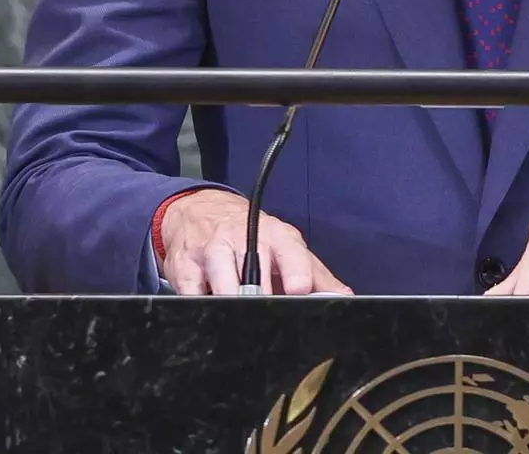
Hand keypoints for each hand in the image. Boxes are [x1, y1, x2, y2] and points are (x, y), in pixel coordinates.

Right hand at [156, 189, 351, 295]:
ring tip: (239, 316)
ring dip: (231, 300)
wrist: (200, 212)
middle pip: (254, 272)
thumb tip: (344, 297)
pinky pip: (191, 293)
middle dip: (261, 296)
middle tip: (267, 312)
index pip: (289, 251)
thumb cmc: (251, 236)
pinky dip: (200, 305)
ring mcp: (212, 251)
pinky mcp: (184, 266)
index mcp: (275, 236)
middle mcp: (243, 239)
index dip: (295, 270)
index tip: (299, 289)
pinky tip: (210, 314)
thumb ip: (316, 274)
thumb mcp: (285, 248)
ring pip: (222, 281)